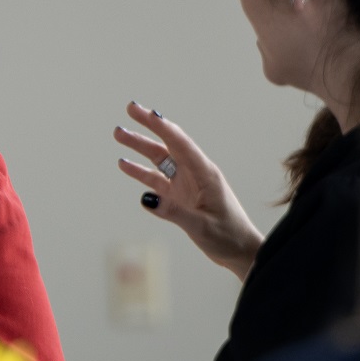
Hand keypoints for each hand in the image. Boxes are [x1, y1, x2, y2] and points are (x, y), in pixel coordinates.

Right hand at [115, 102, 263, 279]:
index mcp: (205, 174)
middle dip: (149, 127)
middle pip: (168, 144)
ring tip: (119, 134)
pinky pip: (157, 180)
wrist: (239, 251)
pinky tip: (125, 164)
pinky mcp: (180, 197)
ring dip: (140, 147)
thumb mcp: (201, 226)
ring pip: (160, 159)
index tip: (146, 112)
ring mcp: (186, 184)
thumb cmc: (228, 237)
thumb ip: (174, 212)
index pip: (181, 144)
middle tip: (129, 109)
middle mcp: (195, 174)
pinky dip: (141, 171)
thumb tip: (146, 199)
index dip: (163, 127)